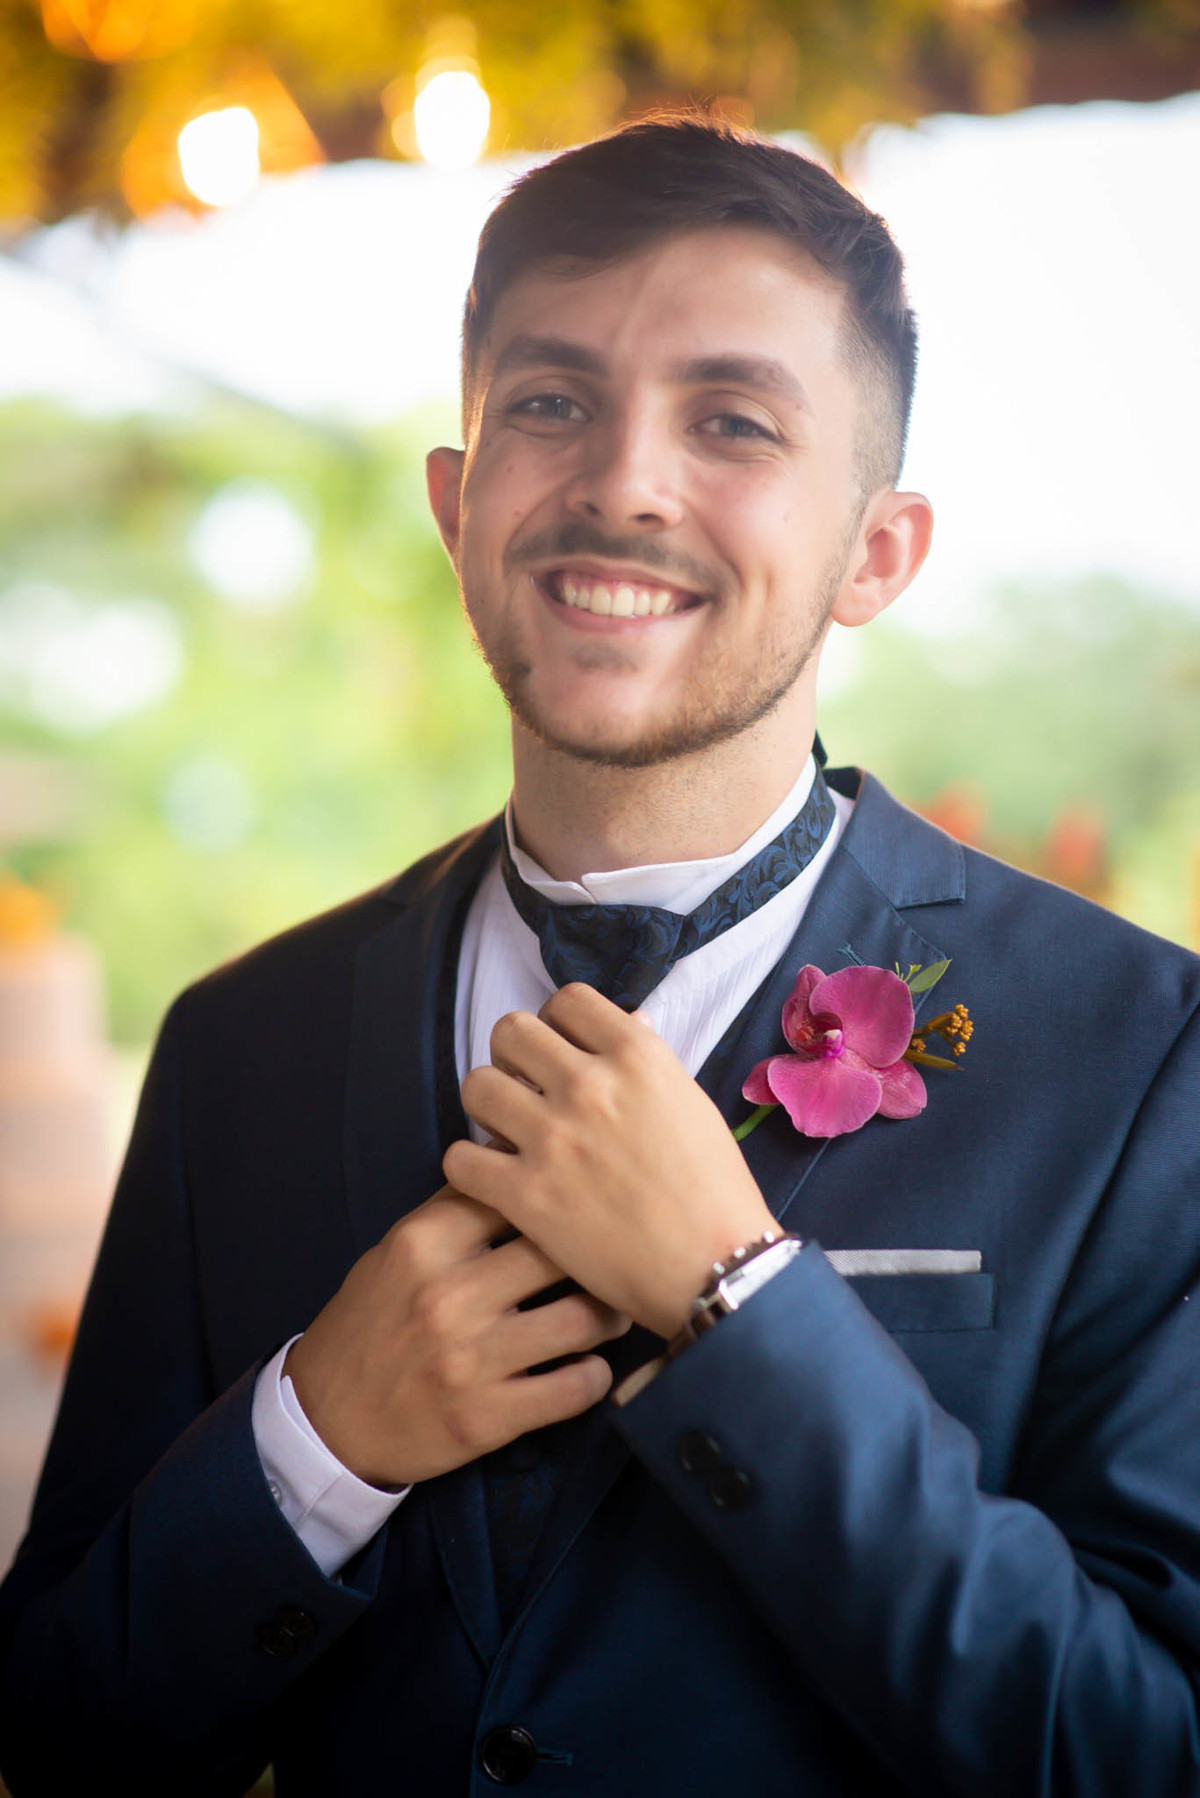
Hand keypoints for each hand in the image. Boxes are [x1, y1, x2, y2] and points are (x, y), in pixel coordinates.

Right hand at [283, 1184, 629, 1488]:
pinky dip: (595, 1376)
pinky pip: (574, 1388)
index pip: (515, 1191)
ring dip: (609, 1315)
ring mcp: (470, 1358)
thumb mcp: (394, 1253)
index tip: (582, 1199)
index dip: (557, 1193)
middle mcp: (449, 1295)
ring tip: (613, 1311)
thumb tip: (513, 1159)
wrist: (325, 1421)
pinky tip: (591, 1367)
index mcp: (425, 1243)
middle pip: (559, 1249)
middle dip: (598, 1252)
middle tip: (616, 1258)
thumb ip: (452, 1212)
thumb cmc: (369, 1326)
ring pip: (582, 1319)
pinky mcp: (486, 1417)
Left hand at [444, 985, 776, 1338]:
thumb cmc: (714, 1189)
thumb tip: (628, 1019)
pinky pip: (459, 1157)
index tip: (560, 1053)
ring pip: (477, 1086)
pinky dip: (470, 1166)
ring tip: (508, 1132)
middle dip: (514, 1057)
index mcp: (636, 1055)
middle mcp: (589, 1085)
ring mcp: (553, 1138)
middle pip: (510, 1031)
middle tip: (527, 1089)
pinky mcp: (525, 1195)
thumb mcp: (690, 1103)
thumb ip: (647, 1061)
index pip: (567, 1001)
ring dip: (488, 1107)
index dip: (557, 1024)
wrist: (715, 1266)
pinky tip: (494, 1178)